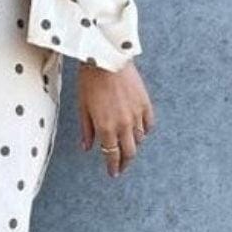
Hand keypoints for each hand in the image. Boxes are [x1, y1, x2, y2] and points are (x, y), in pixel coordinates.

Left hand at [78, 61, 154, 177]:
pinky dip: (144, 130)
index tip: (113, 173)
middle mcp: (124, 124)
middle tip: (122, 167)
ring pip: (140, 139)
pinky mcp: (145, 103)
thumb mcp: (83, 107)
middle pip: (129, 152)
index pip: (112, 155)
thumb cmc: (90, 80)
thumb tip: (87, 147)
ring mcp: (137, 114)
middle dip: (125, 162)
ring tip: (128, 146)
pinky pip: (149, 124)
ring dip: (134, 145)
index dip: (113, 166)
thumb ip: (87, 130)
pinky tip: (140, 131)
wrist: (107, 59)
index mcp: (106, 127)